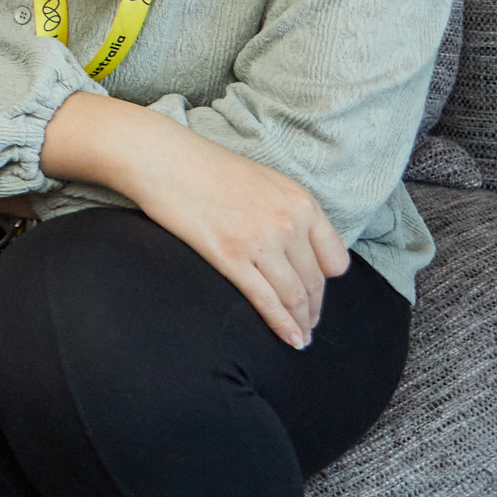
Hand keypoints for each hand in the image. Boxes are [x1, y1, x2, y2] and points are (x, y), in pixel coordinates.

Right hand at [47, 94, 350, 348]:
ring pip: (294, 295)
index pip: (334, 259)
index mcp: (301, 201)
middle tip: (308, 326)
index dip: (326, 283)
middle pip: (315, 282)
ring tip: (299, 338)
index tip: (315, 294)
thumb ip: (286, 211)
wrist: (161, 157)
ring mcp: (261, 240)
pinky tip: (289, 339)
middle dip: (313, 309)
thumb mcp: (262, 181)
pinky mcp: (230, 255)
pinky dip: (281, 325)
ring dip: (301, 322)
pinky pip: (265, 300)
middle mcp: (289, 222)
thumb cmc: (204, 167)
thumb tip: (292, 247)